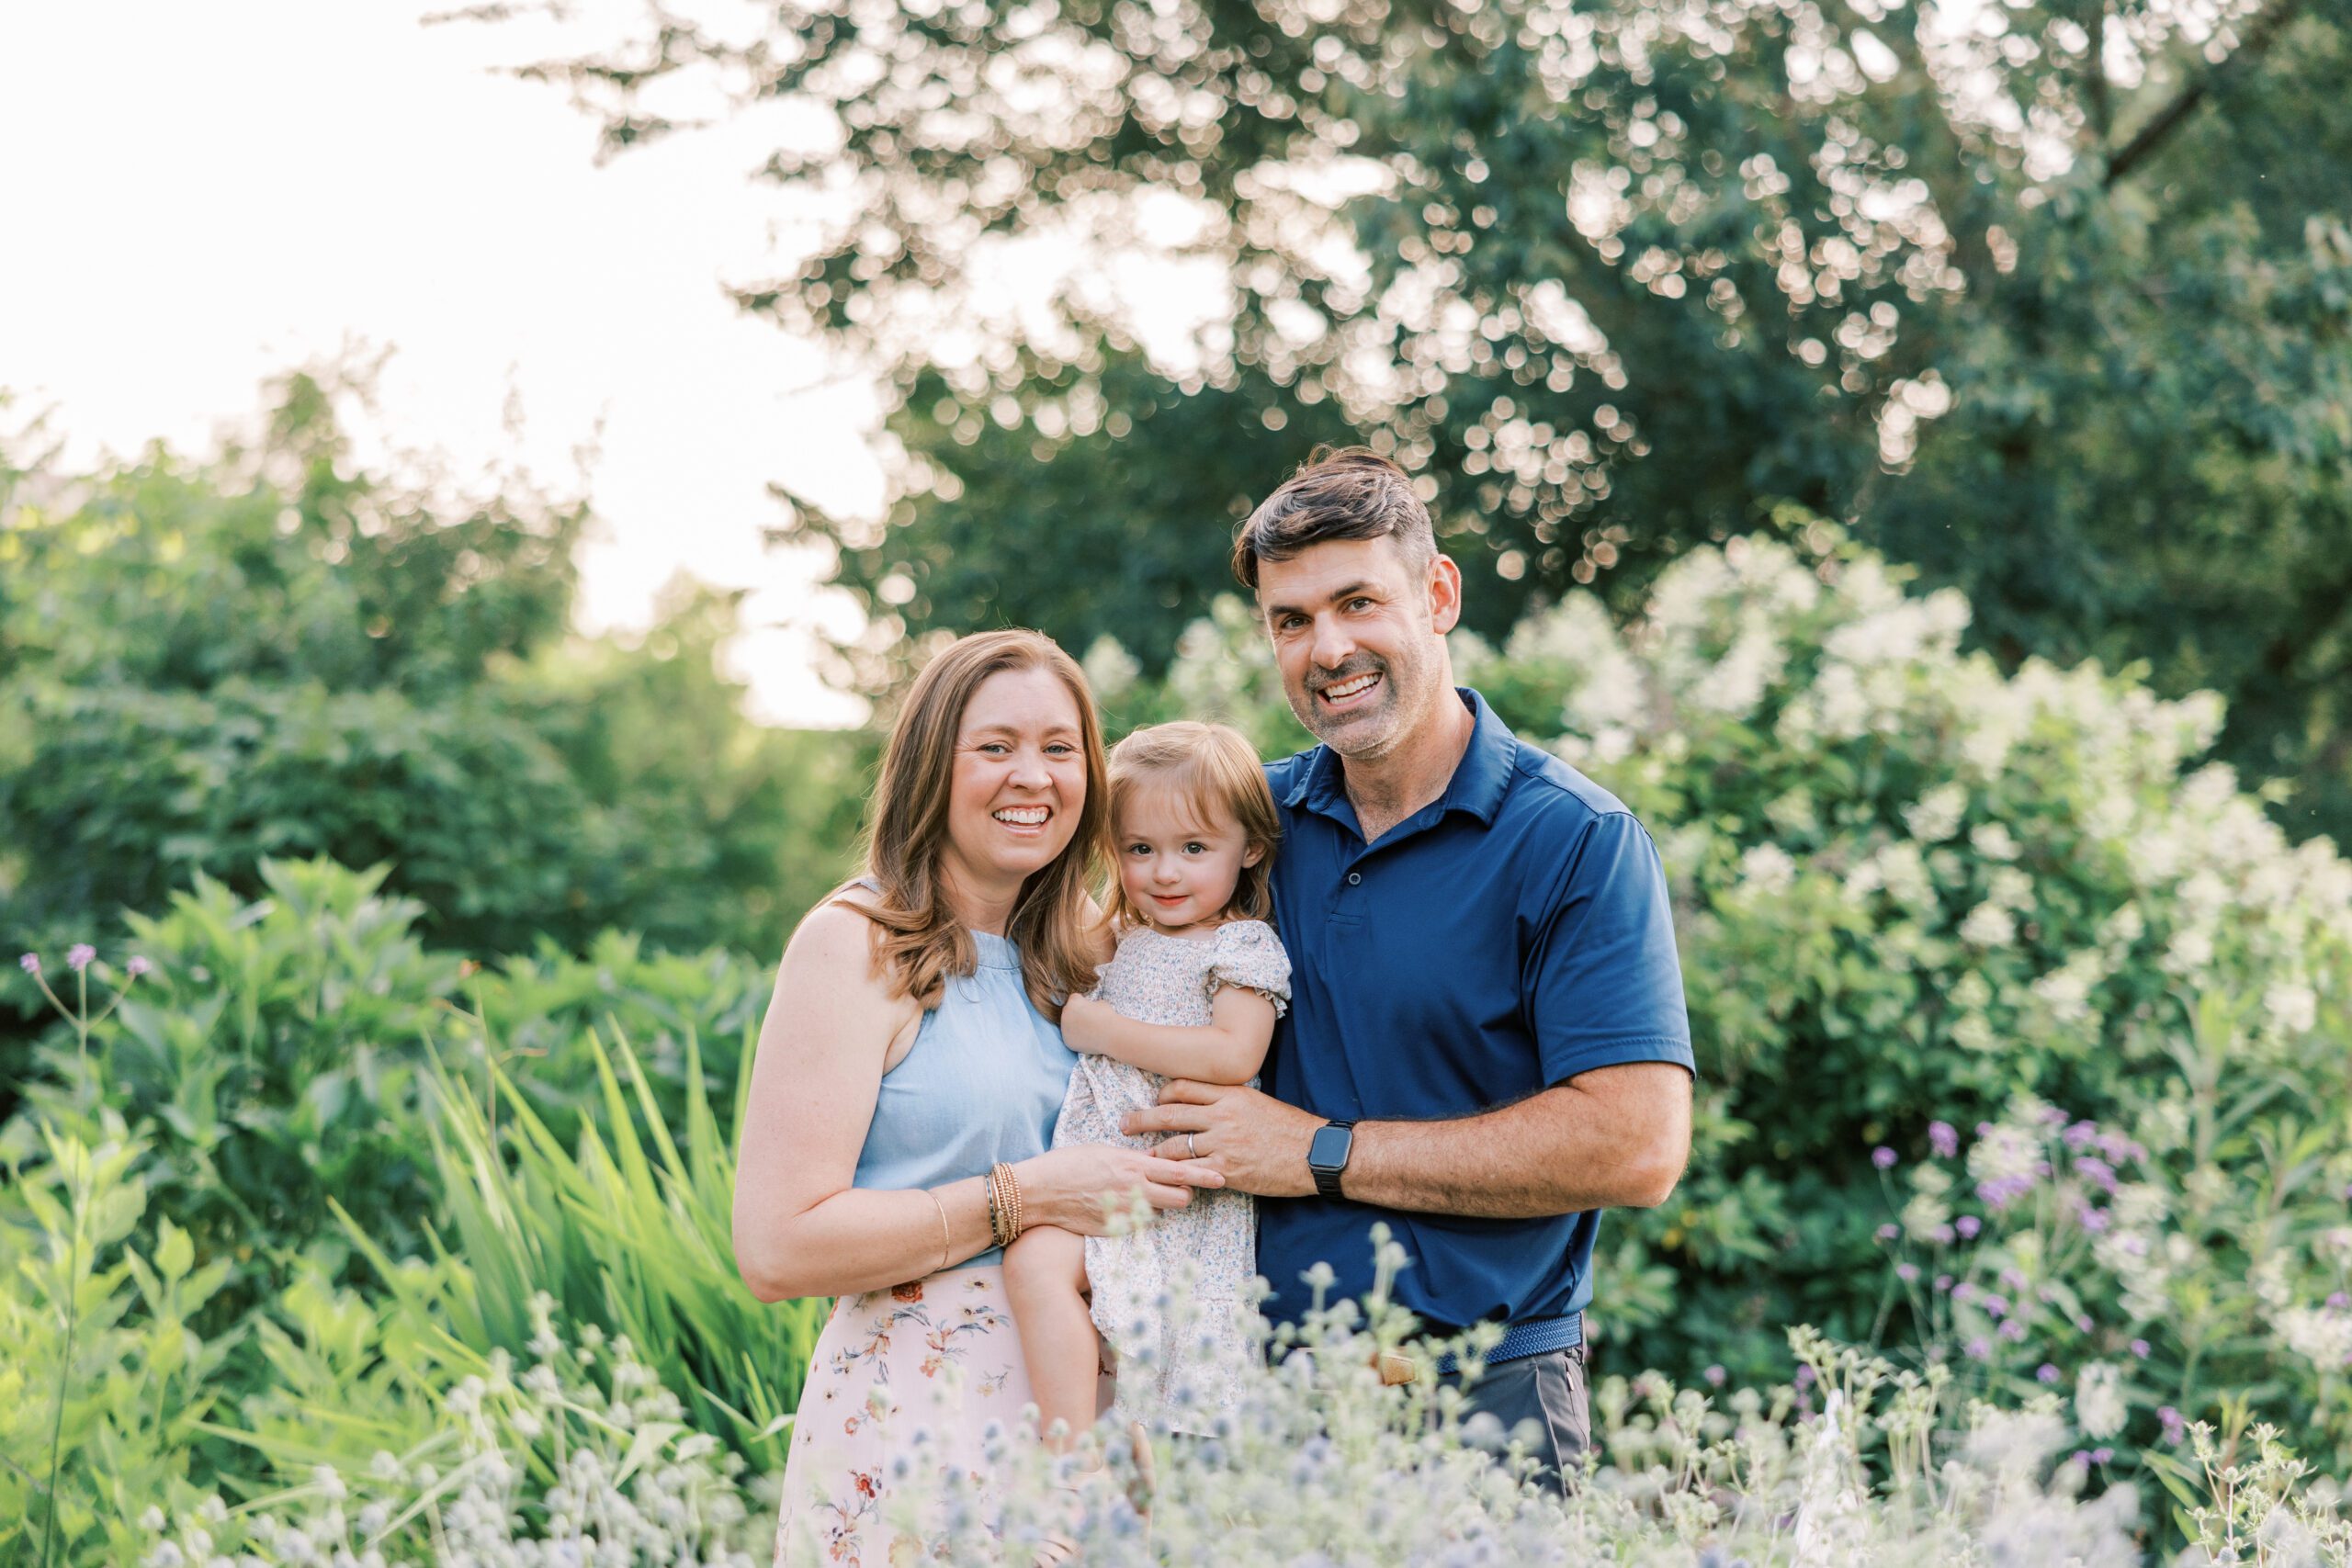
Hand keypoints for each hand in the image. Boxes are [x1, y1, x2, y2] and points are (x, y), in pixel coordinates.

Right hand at [1013, 1144, 1224, 1235]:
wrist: (1039, 1191)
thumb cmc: (1068, 1163)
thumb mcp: (1104, 1151)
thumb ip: (1132, 1159)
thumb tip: (1151, 1163)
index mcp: (1132, 1165)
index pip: (1179, 1171)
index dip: (1203, 1175)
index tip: (1222, 1177)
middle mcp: (1133, 1190)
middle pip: (1180, 1198)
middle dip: (1184, 1194)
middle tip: (1176, 1189)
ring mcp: (1124, 1213)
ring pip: (1161, 1213)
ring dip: (1160, 1206)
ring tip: (1142, 1197)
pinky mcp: (1113, 1230)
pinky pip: (1136, 1226)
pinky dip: (1134, 1219)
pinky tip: (1117, 1209)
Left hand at [1058, 991, 1109, 1053]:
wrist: (1110, 1035)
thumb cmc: (1107, 1017)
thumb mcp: (1101, 1003)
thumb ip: (1092, 1004)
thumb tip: (1092, 1008)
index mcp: (1073, 1002)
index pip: (1075, 998)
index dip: (1083, 1002)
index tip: (1089, 1008)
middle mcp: (1065, 1014)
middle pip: (1069, 1012)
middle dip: (1076, 1015)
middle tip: (1088, 1020)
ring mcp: (1064, 1028)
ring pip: (1068, 1025)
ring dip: (1075, 1026)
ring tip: (1089, 1030)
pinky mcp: (1067, 1041)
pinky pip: (1070, 1037)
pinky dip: (1076, 1038)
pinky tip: (1087, 1038)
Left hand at [1122, 1081, 1324, 1198]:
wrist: (1315, 1153)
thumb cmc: (1290, 1128)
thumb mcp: (1258, 1102)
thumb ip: (1229, 1101)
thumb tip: (1206, 1104)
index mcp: (1230, 1094)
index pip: (1183, 1087)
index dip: (1163, 1095)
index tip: (1155, 1102)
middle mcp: (1222, 1115)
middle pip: (1170, 1113)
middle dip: (1142, 1119)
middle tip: (1124, 1124)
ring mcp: (1223, 1143)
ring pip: (1175, 1145)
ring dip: (1155, 1151)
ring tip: (1143, 1156)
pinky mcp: (1227, 1169)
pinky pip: (1191, 1171)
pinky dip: (1176, 1174)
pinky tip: (1166, 1177)